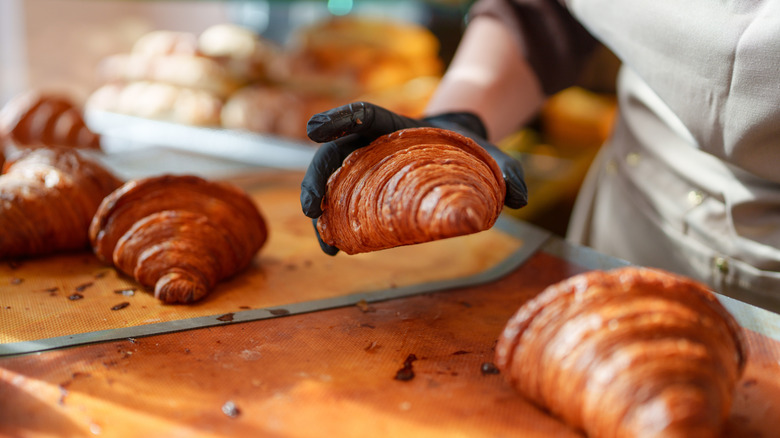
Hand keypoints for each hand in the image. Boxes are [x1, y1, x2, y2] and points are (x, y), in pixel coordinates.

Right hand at [300, 101, 527, 254]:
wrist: (458, 156)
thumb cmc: (468, 153)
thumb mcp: (490, 157)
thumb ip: (508, 170)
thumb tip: (520, 198)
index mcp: (396, 124)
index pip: (364, 114)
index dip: (339, 118)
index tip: (314, 130)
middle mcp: (371, 143)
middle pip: (334, 153)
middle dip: (316, 178)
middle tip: (311, 210)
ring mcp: (363, 165)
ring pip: (329, 181)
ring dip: (318, 208)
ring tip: (324, 241)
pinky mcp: (363, 188)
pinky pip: (339, 202)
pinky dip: (332, 224)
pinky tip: (334, 248)